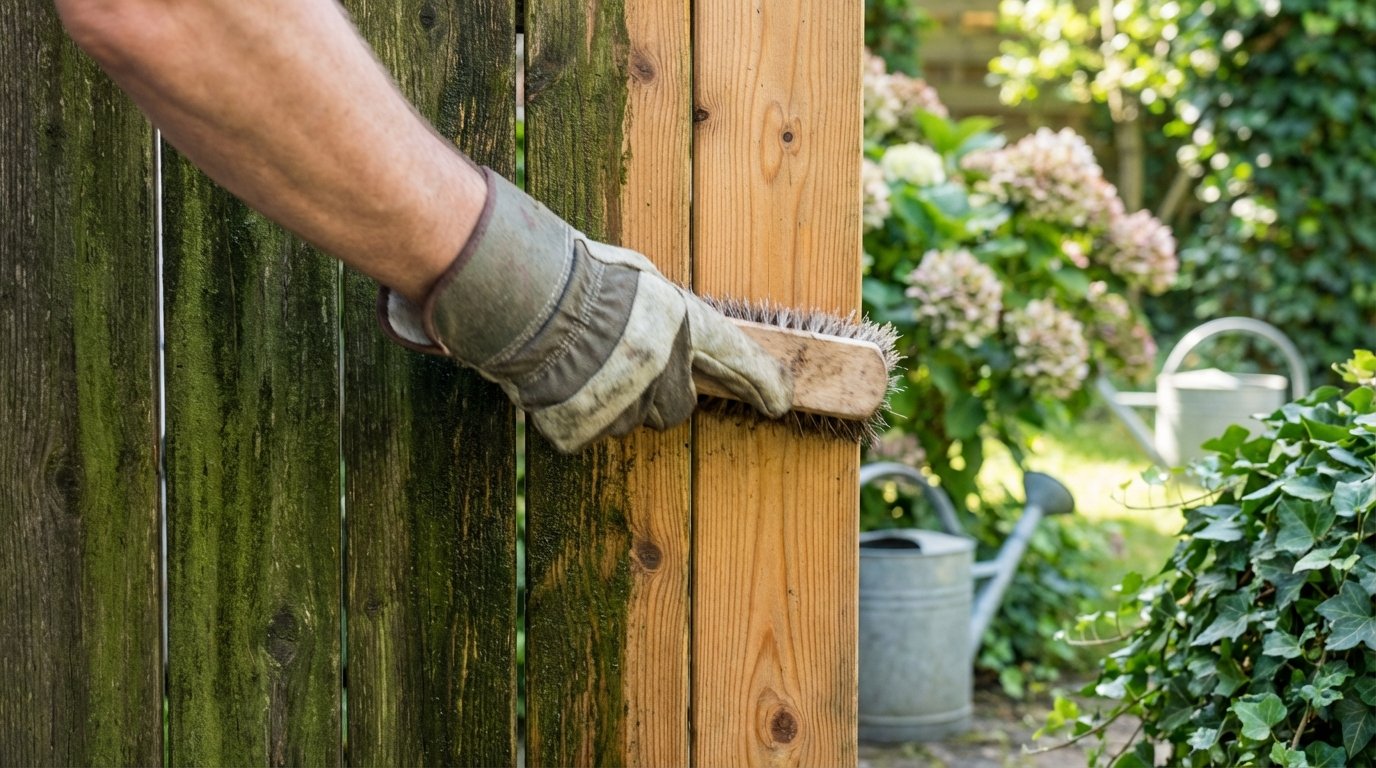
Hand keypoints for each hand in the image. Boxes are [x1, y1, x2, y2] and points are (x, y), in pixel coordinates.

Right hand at [380, 167, 792, 451]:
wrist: (509, 294)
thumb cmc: (570, 275)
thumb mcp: (634, 277)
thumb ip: (664, 316)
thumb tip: (682, 343)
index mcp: (677, 319)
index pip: (733, 356)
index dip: (761, 381)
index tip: (780, 401)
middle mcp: (658, 364)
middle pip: (676, 408)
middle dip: (655, 394)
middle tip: (617, 365)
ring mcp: (620, 400)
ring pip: (629, 423)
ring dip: (609, 404)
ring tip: (577, 364)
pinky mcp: (581, 427)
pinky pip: (586, 433)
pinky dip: (571, 417)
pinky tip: (555, 383)